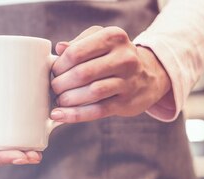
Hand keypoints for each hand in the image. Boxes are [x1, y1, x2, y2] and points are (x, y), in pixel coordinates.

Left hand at [50, 26, 171, 122]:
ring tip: (59, 100)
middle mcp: (125, 58)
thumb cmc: (114, 56)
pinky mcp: (128, 102)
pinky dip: (76, 114)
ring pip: (92, 92)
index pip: (76, 52)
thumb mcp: (99, 41)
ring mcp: (129, 81)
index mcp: (113, 37)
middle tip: (55, 88)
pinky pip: (98, 110)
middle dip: (61, 83)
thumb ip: (78, 43)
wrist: (149, 75)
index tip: (54, 72)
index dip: (59, 65)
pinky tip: (60, 115)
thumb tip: (59, 47)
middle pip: (83, 73)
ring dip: (69, 99)